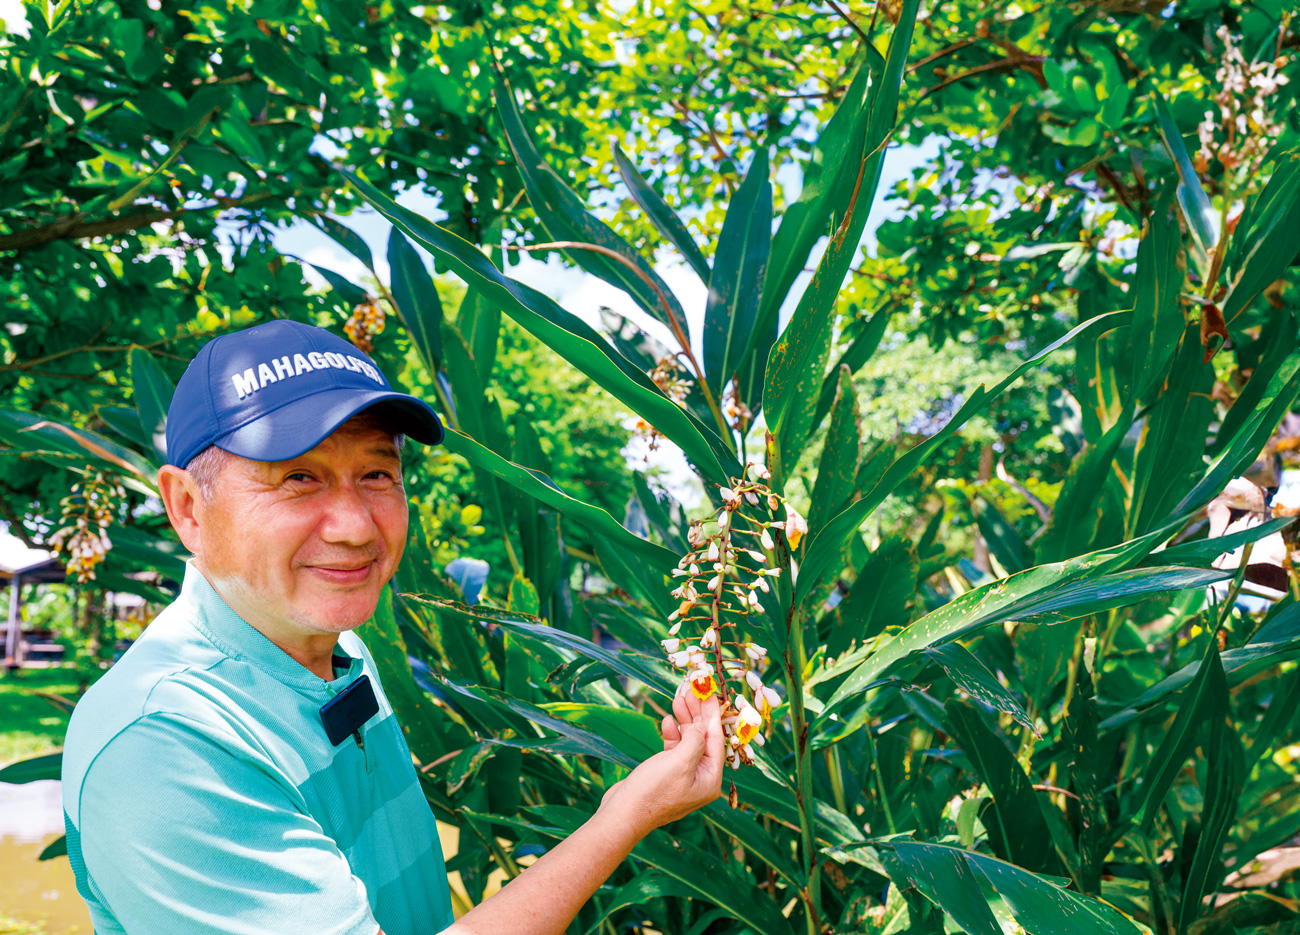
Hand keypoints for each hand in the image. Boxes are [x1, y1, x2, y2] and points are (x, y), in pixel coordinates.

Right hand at [599, 681, 723, 835]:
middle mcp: (700, 778)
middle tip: (692, 689)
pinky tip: (666, 721)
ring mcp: (683, 776)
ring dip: (684, 719)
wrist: (622, 814)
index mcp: (710, 779)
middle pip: (703, 738)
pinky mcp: (666, 774)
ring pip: (688, 740)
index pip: (716, 739)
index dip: (712, 713)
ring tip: (678, 698)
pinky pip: (675, 748)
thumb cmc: (652, 792)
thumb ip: (695, 740)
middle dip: (698, 712)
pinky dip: (672, 733)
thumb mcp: (679, 762)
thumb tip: (701, 726)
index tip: (709, 692)